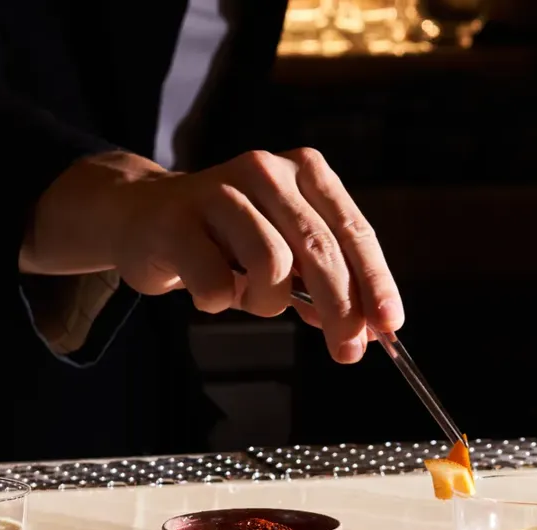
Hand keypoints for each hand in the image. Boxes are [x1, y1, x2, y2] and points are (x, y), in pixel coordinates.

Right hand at [22, 149, 402, 363]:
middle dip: (341, 310)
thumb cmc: (229, 243)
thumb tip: (365, 332)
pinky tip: (211, 292)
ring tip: (252, 299)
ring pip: (272, 264)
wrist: (146, 217)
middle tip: (346, 351)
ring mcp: (220, 189)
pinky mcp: (178, 219)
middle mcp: (267, 171)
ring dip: (269, 302)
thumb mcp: (288, 259)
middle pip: (320, 250)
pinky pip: (218, 282)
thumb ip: (327, 289)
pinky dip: (222, 301)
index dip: (376, 283)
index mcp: (307, 174)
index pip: (354, 233)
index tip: (390, 326)